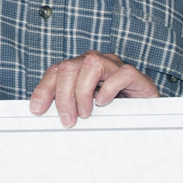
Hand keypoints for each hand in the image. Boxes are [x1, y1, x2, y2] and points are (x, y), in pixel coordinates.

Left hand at [28, 51, 157, 127]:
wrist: (145, 108)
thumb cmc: (114, 107)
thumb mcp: (85, 107)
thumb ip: (68, 107)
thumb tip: (46, 116)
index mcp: (79, 68)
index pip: (55, 71)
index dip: (44, 89)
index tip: (37, 109)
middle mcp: (94, 62)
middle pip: (69, 67)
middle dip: (64, 96)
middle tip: (67, 119)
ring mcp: (113, 65)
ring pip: (91, 65)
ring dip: (83, 92)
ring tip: (86, 112)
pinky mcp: (132, 74)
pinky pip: (119, 74)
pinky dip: (109, 89)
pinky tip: (104, 102)